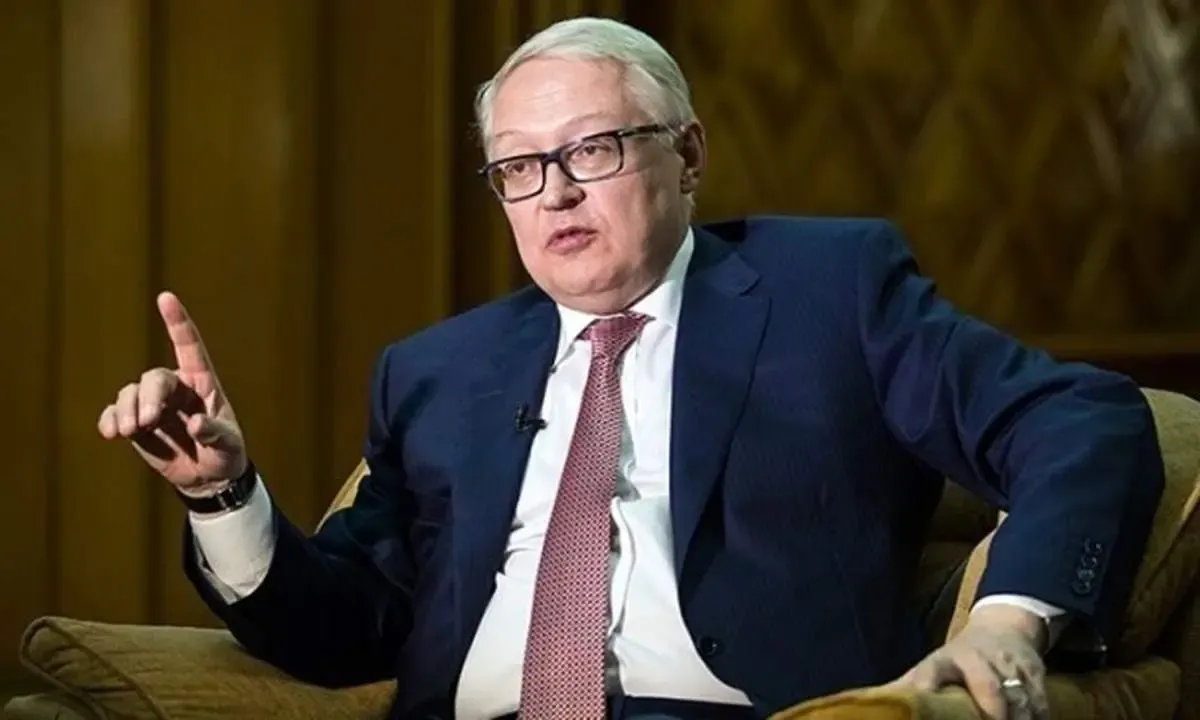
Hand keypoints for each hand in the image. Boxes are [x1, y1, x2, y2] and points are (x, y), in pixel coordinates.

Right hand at [97, 292, 246, 496]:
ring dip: (126, 409)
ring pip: (131, 393)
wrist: (208, 477)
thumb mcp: (228, 446)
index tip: (166, 297)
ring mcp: (153, 404)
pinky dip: (109, 420)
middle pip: (154, 378)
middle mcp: (176, 388)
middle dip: (146, 397)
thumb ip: (215, 433)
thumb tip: (196, 423)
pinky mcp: (136, 423)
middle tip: (145, 423)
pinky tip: (111, 434)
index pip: (189, 346)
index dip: (178, 322)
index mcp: (203, 384)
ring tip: (129, 432)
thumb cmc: (225, 454)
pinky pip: (115, 413)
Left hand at [884, 605, 1048, 718]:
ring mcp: (1008, 664)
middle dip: (992, 713)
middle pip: (988, 688)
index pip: (932, 671)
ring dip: (1018, 719)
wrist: (1002, 628)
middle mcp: (978, 659)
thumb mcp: (932, 668)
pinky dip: (1038, 718)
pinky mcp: (1033, 671)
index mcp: (945, 660)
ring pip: (1018, 697)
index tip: (923, 694)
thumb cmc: (958, 659)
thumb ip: (911, 688)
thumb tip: (873, 704)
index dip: (927, 685)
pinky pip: (1040, 700)